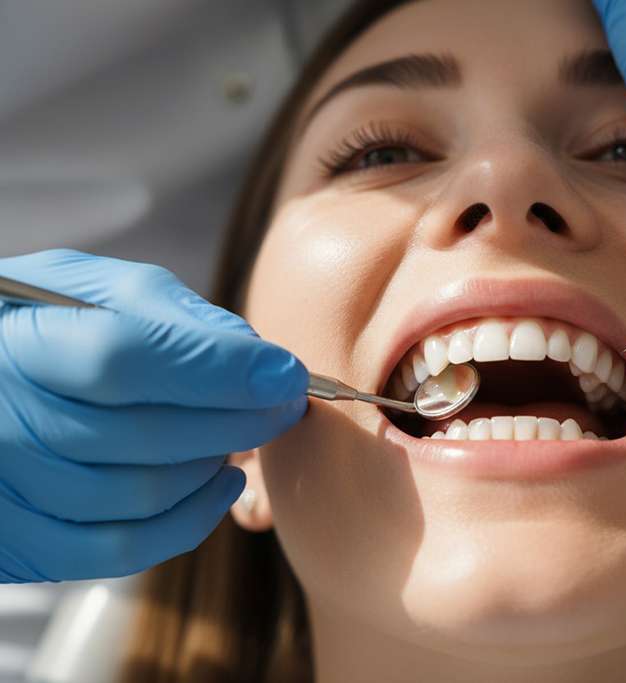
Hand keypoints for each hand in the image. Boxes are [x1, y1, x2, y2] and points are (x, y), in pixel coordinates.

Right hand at [0, 249, 308, 582]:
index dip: (221, 371)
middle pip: (148, 434)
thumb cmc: (41, 326)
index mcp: (21, 339)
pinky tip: (221, 483)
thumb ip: (169, 313)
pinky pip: (124, 551)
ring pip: (146, 493)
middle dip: (242, 419)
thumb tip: (255, 356)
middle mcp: (2, 418)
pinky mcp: (22, 542)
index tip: (284, 373)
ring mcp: (8, 487)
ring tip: (245, 434)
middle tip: (284, 403)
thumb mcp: (90, 290)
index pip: (128, 358)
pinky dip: (192, 520)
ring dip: (216, 464)